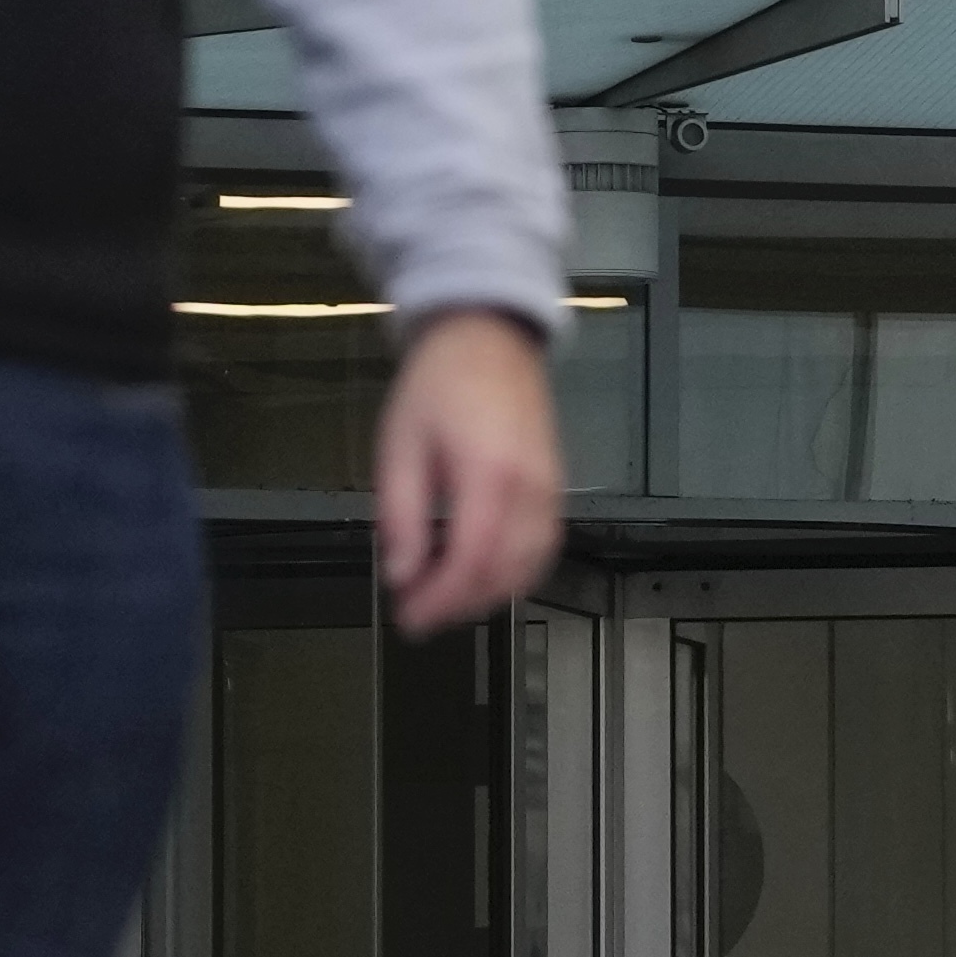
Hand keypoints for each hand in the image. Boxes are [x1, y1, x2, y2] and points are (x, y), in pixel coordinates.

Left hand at [377, 309, 566, 636]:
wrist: (489, 337)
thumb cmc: (438, 385)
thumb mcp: (399, 446)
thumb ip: (401, 515)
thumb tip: (401, 575)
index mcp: (489, 474)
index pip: (472, 560)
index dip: (440, 600)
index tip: (407, 619)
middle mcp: (531, 488)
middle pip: (504, 573)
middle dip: (459, 604)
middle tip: (417, 614)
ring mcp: (551, 490)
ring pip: (531, 567)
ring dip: (488, 594)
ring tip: (445, 598)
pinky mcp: (556, 489)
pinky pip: (545, 547)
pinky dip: (516, 573)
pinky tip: (483, 575)